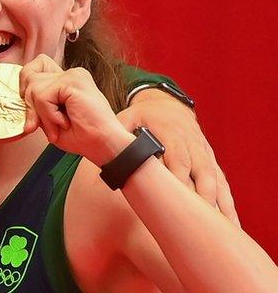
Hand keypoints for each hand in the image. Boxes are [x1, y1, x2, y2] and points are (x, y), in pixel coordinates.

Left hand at [20, 55, 132, 166]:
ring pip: (34, 88)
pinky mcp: (73, 81)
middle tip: (43, 125)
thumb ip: (36, 105)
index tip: (33, 111)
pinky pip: (43, 96)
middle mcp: (70, 73)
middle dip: (30, 105)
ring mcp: (73, 75)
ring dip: (42, 115)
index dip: (26, 87)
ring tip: (60, 125)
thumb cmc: (83, 136)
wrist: (104, 145)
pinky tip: (65, 122)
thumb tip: (18, 97)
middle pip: (29, 75)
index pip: (34, 68)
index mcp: (66, 80)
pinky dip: (48, 115)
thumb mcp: (50, 120)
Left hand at [119, 89, 238, 224]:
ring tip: (218, 230)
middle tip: (199, 223)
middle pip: (200, 174)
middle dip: (201, 198)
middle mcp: (192, 145)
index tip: (178, 202)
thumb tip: (104, 152)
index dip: (180, 180)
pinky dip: (228, 204)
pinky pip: (223, 185)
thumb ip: (118, 133)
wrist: (168, 104)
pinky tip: (230, 224)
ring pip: (215, 181)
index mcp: (172, 134)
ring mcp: (204, 155)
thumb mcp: (128, 117)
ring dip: (218, 205)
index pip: (178, 160)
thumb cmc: (143, 116)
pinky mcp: (212, 163)